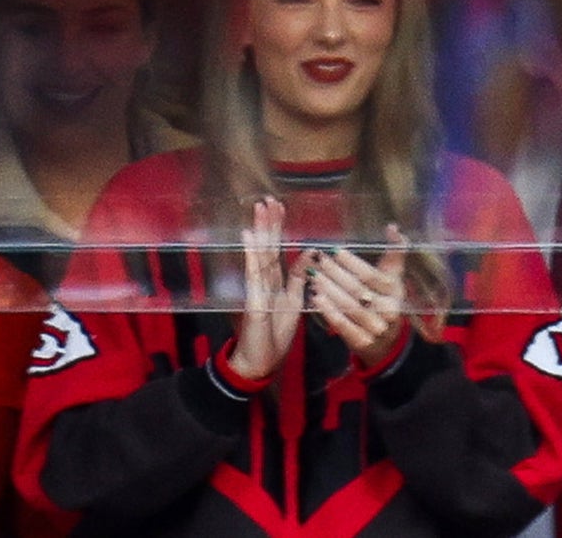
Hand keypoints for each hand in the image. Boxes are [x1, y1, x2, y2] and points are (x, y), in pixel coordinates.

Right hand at [228, 197, 314, 380]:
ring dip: (260, 232)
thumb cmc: (274, 336)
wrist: (259, 362)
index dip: (278, 229)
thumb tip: (313, 252)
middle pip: (268, 248)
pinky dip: (251, 255)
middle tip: (268, 198)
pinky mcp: (253, 301)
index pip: (277, 250)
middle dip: (268, 224)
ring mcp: (256, 290)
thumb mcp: (294, 304)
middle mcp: (264, 282)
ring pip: (260, 256)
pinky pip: (254, 275)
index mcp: (276, 283)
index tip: (279, 207)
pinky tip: (248, 237)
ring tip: (260, 209)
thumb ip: (301, 279)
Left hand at [309, 224, 408, 366]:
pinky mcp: (363, 342)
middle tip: (318, 261)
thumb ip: (394, 253)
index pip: (372, 275)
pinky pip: (343, 324)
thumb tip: (393, 227)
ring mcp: (376, 328)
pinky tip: (315, 299)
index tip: (335, 251)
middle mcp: (389, 310)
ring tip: (313, 277)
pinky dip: (328, 310)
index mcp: (396, 291)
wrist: (386, 343)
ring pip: (349, 306)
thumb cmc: (385, 302)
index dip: (353, 263)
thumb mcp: (393, 278)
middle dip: (335, 273)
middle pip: (358, 289)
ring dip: (329, 290)